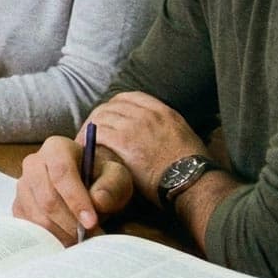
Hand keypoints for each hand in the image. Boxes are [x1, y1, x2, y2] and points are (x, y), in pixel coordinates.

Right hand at [13, 133, 134, 244]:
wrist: (87, 185)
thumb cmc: (101, 179)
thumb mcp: (116, 177)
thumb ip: (111, 186)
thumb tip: (97, 201)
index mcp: (56, 148)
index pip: (61, 172)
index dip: (76, 199)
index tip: (91, 222)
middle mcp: (33, 164)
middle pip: (47, 198)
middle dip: (71, 222)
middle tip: (91, 236)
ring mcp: (23, 186)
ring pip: (38, 216)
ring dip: (62, 233)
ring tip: (83, 239)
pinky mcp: (19, 207)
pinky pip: (31, 228)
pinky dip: (51, 239)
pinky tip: (68, 239)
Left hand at [84, 92, 208, 199]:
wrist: (193, 180)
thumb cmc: (192, 169)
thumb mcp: (185, 138)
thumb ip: (168, 131)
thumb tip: (159, 138)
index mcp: (164, 112)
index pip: (129, 98)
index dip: (113, 107)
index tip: (108, 118)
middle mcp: (148, 114)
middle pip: (111, 106)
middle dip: (97, 118)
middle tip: (89, 132)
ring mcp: (135, 125)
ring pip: (101, 117)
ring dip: (89, 129)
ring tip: (84, 142)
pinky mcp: (125, 141)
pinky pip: (98, 134)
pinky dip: (88, 140)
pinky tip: (85, 150)